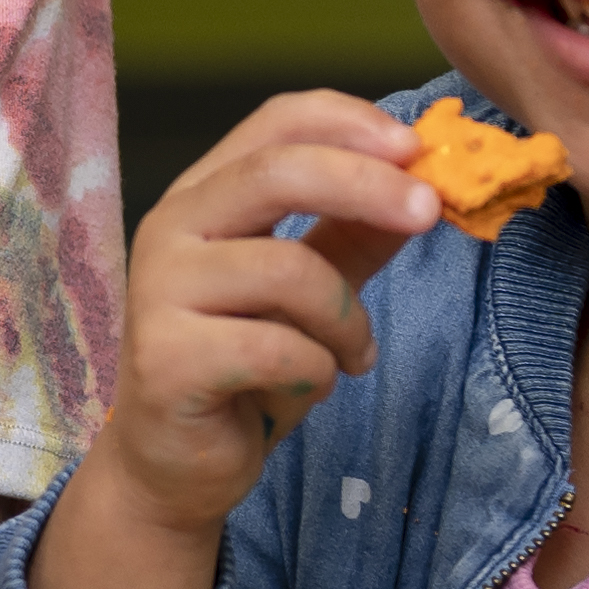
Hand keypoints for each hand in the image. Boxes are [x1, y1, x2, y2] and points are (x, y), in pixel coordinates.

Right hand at [29, 92, 434, 588]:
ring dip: (348, 317)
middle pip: (276, 172)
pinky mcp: (166, 360)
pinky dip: (318, 368)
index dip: (349, 122)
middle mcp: (170, 229)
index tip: (417, 147)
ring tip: (354, 353)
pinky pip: (278, 347)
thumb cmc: (245, 368)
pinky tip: (312, 384)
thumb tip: (428, 185)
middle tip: (430, 212)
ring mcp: (158, 293)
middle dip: (367, 185)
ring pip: (288, 270)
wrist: (176, 466)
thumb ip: (356, 235)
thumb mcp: (313, 291)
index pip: (275, 122)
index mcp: (204, 197)